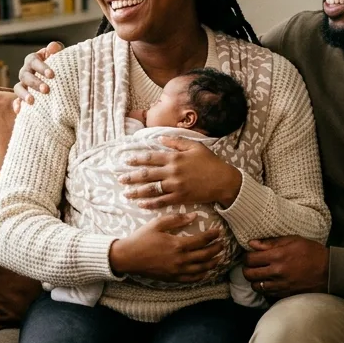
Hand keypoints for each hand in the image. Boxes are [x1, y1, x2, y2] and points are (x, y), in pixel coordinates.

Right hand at [12, 41, 65, 112]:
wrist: (57, 79)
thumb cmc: (58, 65)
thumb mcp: (58, 56)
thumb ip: (56, 49)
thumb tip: (52, 47)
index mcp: (33, 60)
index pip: (33, 60)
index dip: (41, 67)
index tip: (52, 75)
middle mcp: (26, 72)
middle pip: (25, 75)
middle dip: (35, 83)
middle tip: (46, 90)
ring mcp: (23, 85)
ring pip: (18, 88)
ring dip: (24, 94)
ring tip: (32, 101)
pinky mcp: (22, 97)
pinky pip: (16, 101)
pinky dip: (16, 105)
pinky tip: (19, 110)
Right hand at [109, 213, 224, 282]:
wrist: (128, 257)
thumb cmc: (141, 238)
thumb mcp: (157, 224)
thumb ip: (176, 219)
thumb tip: (194, 216)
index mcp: (178, 244)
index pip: (202, 240)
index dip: (212, 235)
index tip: (218, 231)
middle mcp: (180, 259)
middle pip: (205, 255)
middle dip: (216, 249)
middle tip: (222, 244)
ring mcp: (177, 271)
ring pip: (201, 269)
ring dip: (212, 263)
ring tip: (218, 257)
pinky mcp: (172, 278)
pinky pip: (192, 279)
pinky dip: (201, 275)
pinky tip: (205, 271)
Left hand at [120, 136, 242, 208]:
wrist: (223, 181)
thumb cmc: (210, 162)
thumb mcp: (195, 147)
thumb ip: (176, 141)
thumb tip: (160, 137)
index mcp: (175, 158)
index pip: (151, 158)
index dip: (137, 159)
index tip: (126, 161)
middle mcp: (172, 172)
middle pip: (147, 175)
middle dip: (131, 177)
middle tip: (120, 179)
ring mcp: (176, 186)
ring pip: (151, 189)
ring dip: (137, 192)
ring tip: (126, 193)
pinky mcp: (180, 198)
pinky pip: (162, 201)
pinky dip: (150, 203)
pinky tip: (141, 204)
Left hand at [242, 236, 328, 300]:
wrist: (329, 271)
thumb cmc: (312, 252)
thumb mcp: (293, 240)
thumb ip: (271, 242)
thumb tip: (252, 244)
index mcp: (277, 256)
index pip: (250, 259)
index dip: (246, 256)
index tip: (250, 254)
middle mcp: (276, 272)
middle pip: (249, 274)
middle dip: (247, 268)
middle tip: (251, 265)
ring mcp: (280, 285)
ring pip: (256, 286)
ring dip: (254, 280)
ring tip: (259, 274)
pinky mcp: (285, 294)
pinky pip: (267, 294)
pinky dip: (264, 288)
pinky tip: (268, 282)